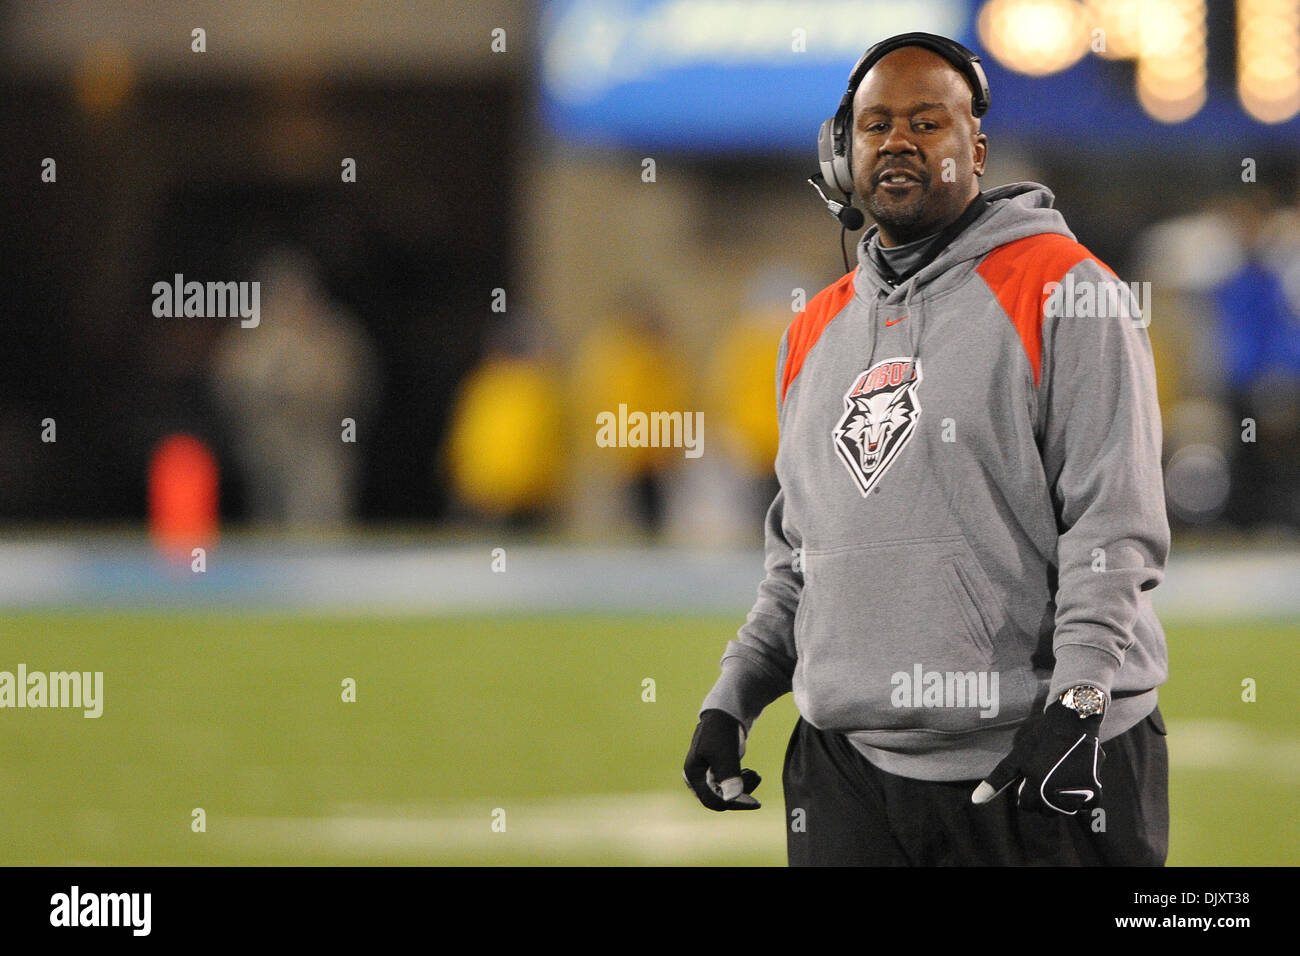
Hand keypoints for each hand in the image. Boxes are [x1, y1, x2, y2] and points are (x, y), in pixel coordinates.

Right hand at [683, 709, 761, 810]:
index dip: (734, 804)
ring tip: (754, 773)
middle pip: (719, 800)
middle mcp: (696, 778)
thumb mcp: (726, 753)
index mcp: (693, 775)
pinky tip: (750, 772)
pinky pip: (728, 786)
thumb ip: (728, 775)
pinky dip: (741, 782)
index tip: (756, 802)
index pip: (712, 801)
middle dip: (740, 794)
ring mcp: (705, 775)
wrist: (725, 713)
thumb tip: (731, 799)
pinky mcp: (715, 772)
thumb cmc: (722, 731)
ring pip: (725, 794)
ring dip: (742, 787)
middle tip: (756, 777)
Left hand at [971, 702, 1103, 814]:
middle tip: (1047, 778)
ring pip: (1065, 810)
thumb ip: (997, 780)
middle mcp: (1055, 792)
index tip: (1032, 779)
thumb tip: (975, 801)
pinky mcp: (1094, 789)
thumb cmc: (1040, 739)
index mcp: (1034, 785)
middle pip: (1046, 811)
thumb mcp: (1016, 757)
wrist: (1072, 722)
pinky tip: (1076, 781)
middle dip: (1043, 799)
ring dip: (1063, 800)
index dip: (1026, 793)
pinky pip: (1087, 806)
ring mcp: (1077, 791)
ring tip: (1061, 778)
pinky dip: (1083, 798)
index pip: (1026, 806)